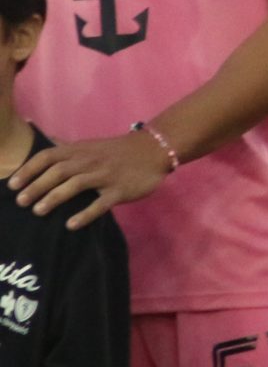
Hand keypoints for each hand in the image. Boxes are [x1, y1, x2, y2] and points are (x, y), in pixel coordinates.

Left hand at [10, 129, 173, 226]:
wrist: (155, 149)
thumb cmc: (118, 150)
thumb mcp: (91, 144)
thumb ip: (67, 147)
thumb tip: (44, 141)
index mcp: (81, 150)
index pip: (49, 156)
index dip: (29, 169)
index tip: (12, 185)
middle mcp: (90, 161)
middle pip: (58, 171)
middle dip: (36, 186)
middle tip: (20, 202)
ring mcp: (106, 175)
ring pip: (75, 185)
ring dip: (54, 197)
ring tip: (38, 211)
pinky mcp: (120, 190)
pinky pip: (100, 203)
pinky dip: (85, 214)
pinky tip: (71, 225)